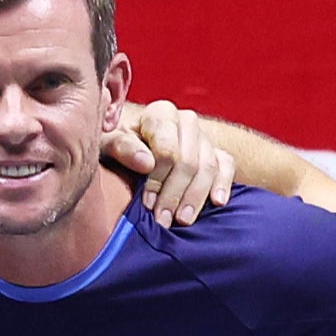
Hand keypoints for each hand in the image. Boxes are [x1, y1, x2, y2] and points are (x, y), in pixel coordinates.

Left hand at [107, 99, 232, 226]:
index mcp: (160, 114)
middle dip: (175, 194)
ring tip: (182, 220)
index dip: (158, 179)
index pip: (167, 149)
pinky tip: (217, 202)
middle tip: (163, 220)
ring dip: (195, 197)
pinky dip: (223, 184)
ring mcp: (204, 137)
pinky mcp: (217, 153)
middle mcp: (186, 121)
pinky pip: (227, 166)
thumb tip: (146, 163)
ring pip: (208, 167)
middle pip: (189, 161)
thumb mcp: (109, 145)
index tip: (148, 204)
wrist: (134, 152)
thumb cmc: (119, 149)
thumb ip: (123, 148)